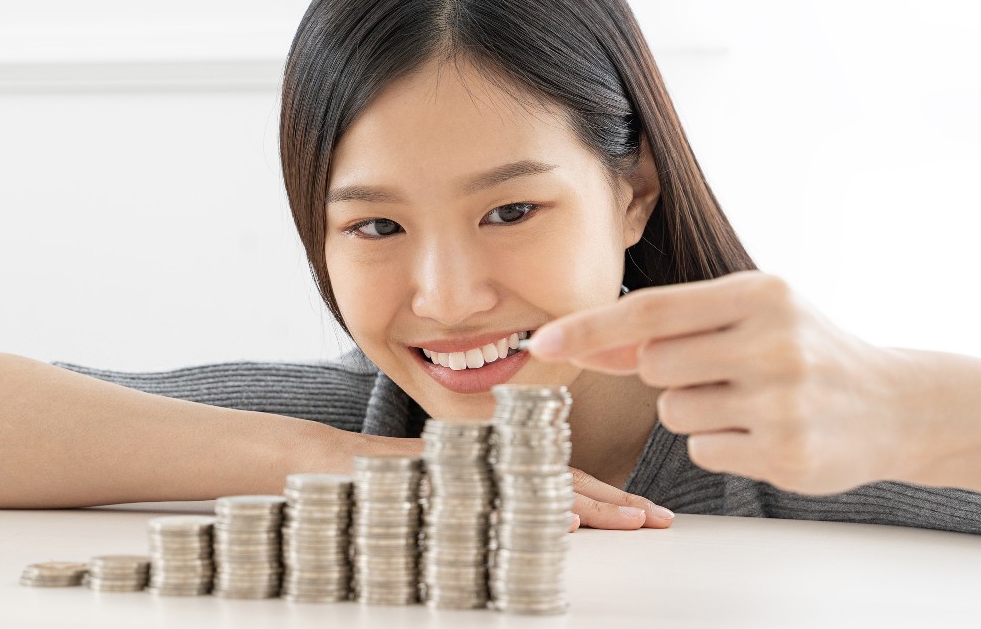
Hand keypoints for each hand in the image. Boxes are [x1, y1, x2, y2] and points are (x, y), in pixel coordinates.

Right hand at [359, 435, 672, 530]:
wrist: (328, 466)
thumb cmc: (388, 484)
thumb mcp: (453, 492)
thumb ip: (496, 501)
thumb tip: (556, 522)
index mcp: (499, 469)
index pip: (565, 483)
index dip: (610, 498)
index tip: (649, 515)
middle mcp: (490, 464)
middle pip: (565, 482)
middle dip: (616, 503)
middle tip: (660, 520)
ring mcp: (469, 469)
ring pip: (540, 486)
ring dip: (590, 506)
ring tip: (629, 521)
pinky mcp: (446, 475)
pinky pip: (493, 492)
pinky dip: (529, 504)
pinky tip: (561, 519)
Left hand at [526, 271, 906, 494]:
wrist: (894, 404)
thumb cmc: (803, 350)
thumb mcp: (747, 316)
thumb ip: (668, 327)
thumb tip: (582, 342)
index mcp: (760, 293)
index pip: (650, 310)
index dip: (589, 327)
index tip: (540, 342)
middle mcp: (772, 342)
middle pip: (653, 365)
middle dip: (668, 372)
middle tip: (722, 369)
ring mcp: (782, 400)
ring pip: (672, 411)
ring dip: (694, 410)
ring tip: (748, 400)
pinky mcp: (785, 452)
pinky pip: (700, 448)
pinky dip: (718, 442)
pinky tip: (761, 430)